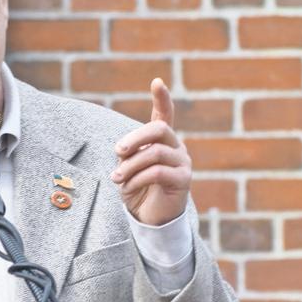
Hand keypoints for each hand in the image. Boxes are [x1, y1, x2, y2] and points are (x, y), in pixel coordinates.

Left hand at [110, 78, 190, 225]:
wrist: (150, 218)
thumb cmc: (138, 189)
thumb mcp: (127, 167)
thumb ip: (128, 153)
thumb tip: (125, 150)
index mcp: (161, 141)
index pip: (164, 114)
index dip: (161, 98)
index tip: (156, 82)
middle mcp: (175, 146)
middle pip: (159, 129)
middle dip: (135, 137)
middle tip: (117, 150)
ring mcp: (183, 162)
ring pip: (154, 153)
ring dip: (130, 166)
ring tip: (117, 178)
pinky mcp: (184, 179)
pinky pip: (157, 172)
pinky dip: (137, 179)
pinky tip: (127, 188)